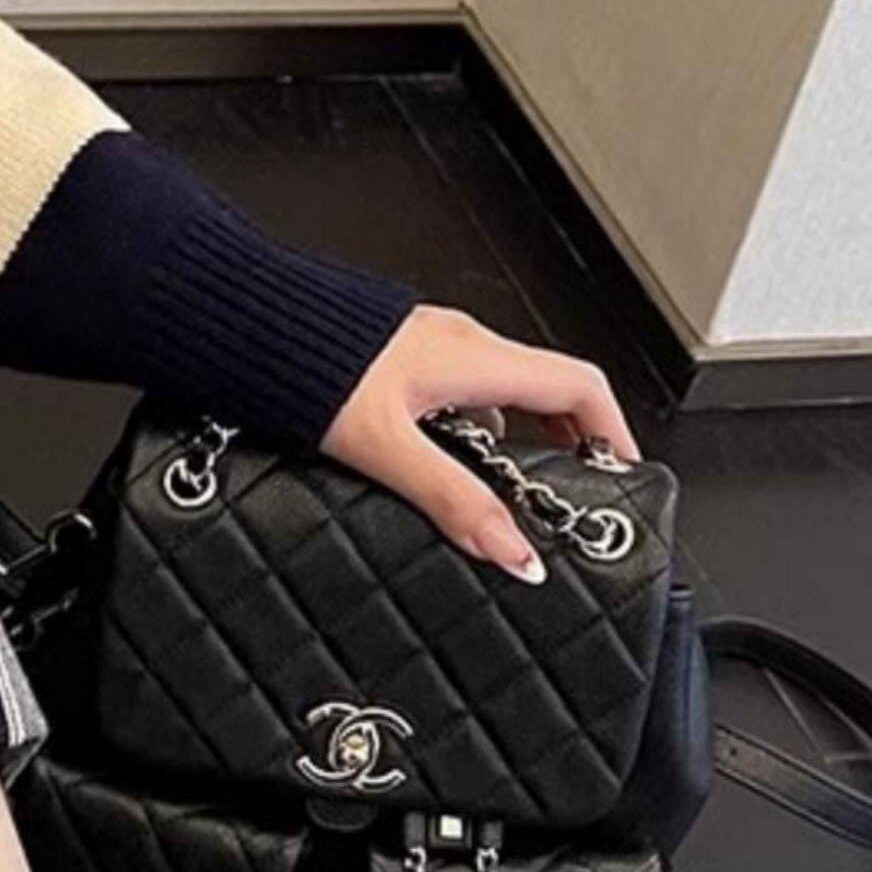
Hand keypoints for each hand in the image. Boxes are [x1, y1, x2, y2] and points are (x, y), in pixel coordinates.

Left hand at [325, 308, 637, 577]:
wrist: (248, 321)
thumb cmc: (304, 368)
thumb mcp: (387, 449)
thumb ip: (452, 501)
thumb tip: (512, 550)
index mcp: (475, 357)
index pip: (578, 385)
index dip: (614, 430)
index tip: (624, 473)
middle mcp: (461, 344)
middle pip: (547, 390)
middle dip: (570, 443)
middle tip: (572, 494)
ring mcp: (431, 348)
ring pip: (501, 393)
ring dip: (518, 439)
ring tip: (508, 495)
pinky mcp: (400, 359)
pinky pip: (461, 393)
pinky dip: (474, 430)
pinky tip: (445, 468)